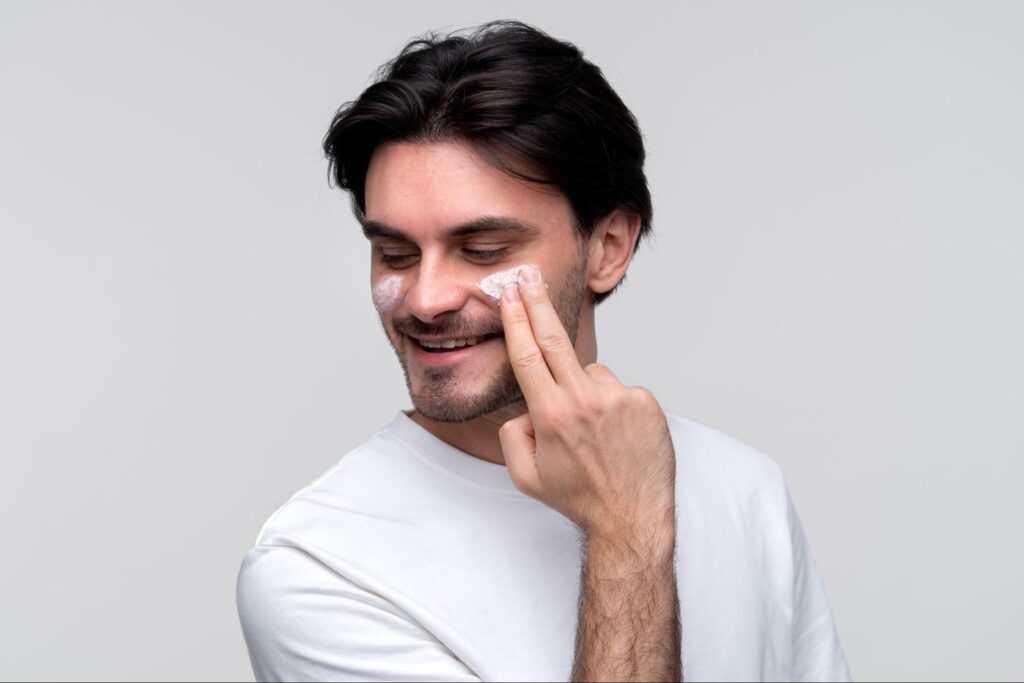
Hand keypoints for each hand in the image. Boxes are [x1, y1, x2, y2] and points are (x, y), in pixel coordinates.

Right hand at [496, 265, 676, 541]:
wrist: (631, 519)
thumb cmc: (578, 498)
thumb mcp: (525, 477)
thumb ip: (512, 436)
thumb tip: (524, 407)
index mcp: (552, 416)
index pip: (527, 356)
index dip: (516, 320)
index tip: (509, 295)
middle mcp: (585, 401)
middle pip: (555, 339)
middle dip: (537, 304)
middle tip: (527, 276)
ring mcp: (619, 399)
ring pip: (590, 373)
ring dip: (584, 390)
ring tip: (594, 432)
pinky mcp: (645, 402)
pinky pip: (619, 390)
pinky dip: (612, 405)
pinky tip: (617, 435)